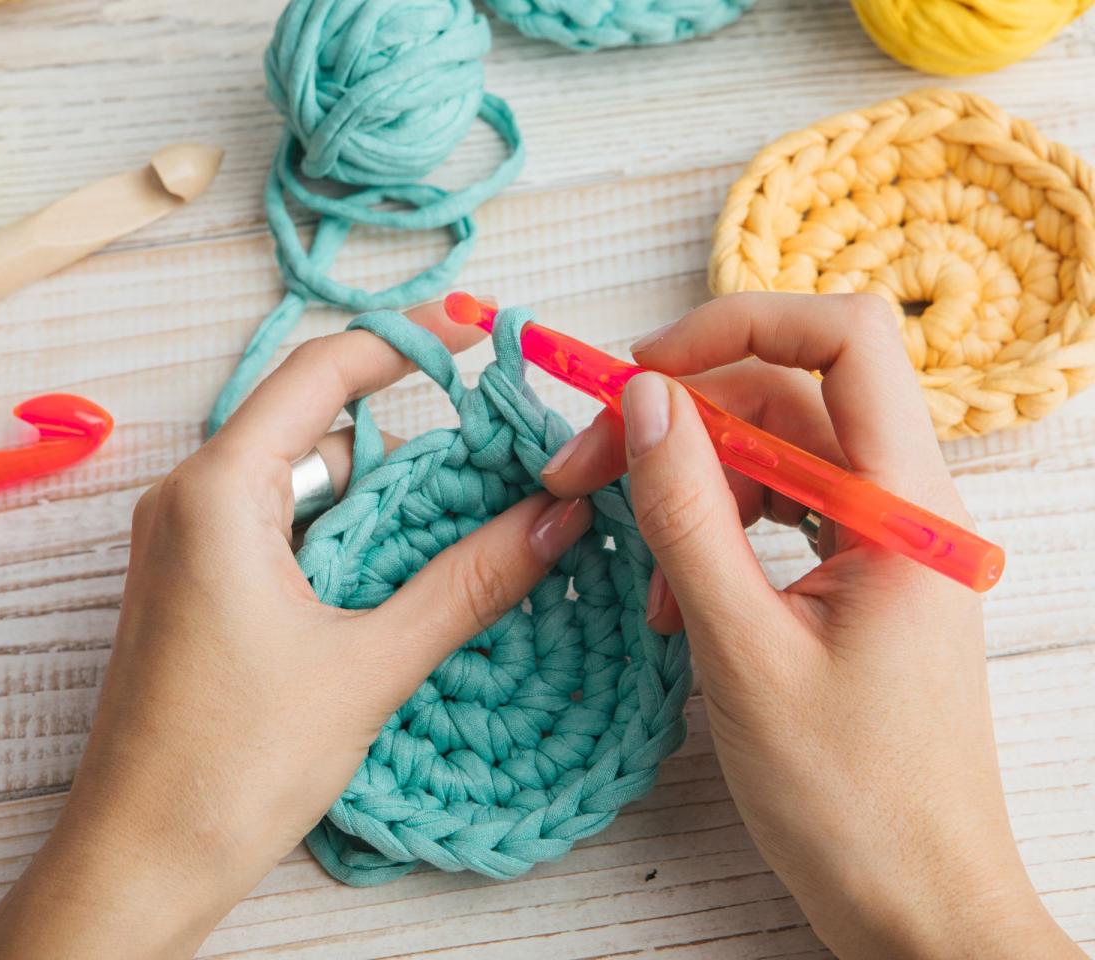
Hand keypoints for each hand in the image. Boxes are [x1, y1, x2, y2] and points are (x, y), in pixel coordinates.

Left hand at [0, 302, 592, 959]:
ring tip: (459, 539)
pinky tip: (396, 581)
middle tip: (494, 468)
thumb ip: (468, 582)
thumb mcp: (370, 664)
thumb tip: (557, 518)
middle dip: (406, 444)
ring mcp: (186, 543)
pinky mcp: (195, 585)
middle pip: (319, 429)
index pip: (321, 372)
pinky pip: (279, 528)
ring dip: (379, 503)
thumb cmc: (231, 766)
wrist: (136, 864)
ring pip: (304, 484)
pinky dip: (342, 539)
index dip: (405, 341)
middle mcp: (190, 498)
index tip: (474, 333)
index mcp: (220, 490)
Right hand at [541, 293, 1079, 959]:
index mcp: (905, 504)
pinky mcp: (854, 578)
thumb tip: (641, 400)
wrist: (916, 905)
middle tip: (580, 470)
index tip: (641, 370)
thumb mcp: (742, 650)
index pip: (844, 339)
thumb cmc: (852, 799)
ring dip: (688, 488)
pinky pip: (774, 515)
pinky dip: (713, 536)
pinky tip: (672, 596)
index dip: (738, 324)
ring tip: (634, 560)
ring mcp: (879, 541)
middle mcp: (902, 504)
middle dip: (676, 422)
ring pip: (769, 456)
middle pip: (782, 399)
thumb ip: (689, 514)